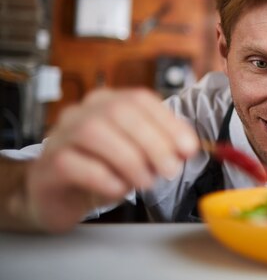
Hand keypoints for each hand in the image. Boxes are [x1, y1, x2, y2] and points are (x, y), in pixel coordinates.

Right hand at [23, 88, 198, 232]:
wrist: (56, 196)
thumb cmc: (99, 171)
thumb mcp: (136, 156)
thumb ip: (160, 147)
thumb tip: (186, 149)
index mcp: (107, 102)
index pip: (140, 99)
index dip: (169, 122)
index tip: (188, 148)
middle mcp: (82, 111)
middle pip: (120, 112)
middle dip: (153, 142)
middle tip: (170, 169)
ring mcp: (61, 135)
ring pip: (95, 133)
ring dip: (130, 160)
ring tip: (146, 182)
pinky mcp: (48, 165)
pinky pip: (75, 164)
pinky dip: (104, 178)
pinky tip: (119, 189)